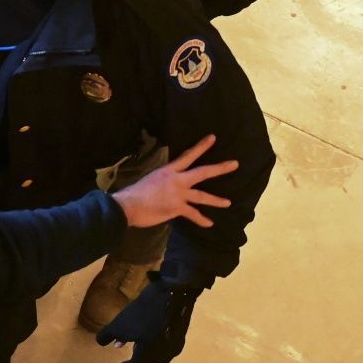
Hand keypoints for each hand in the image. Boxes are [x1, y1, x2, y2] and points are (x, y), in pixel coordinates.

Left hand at [96, 274, 198, 362]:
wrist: (172, 294)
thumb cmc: (143, 313)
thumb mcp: (118, 324)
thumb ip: (106, 336)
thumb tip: (101, 343)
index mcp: (149, 356)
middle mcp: (164, 355)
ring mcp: (175, 345)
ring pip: (158, 356)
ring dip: (145, 357)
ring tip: (136, 352)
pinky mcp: (180, 334)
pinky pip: (165, 347)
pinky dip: (155, 348)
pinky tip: (150, 339)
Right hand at [111, 134, 237, 229]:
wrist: (127, 206)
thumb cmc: (134, 193)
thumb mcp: (150, 179)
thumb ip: (162, 180)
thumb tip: (167, 185)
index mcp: (168, 171)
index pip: (187, 155)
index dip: (201, 146)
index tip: (213, 138)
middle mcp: (177, 180)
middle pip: (203, 172)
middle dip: (220, 168)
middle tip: (235, 164)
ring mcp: (178, 194)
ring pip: (202, 196)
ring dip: (217, 200)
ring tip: (228, 203)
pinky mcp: (177, 208)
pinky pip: (193, 214)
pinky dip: (201, 220)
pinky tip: (209, 224)